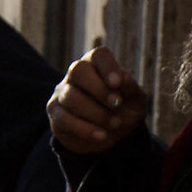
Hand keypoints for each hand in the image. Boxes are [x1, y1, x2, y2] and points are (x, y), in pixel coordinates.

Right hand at [48, 41, 148, 155]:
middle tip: (117, 104)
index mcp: (97, 65)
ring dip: (97, 113)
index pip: (98, 55)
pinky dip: (86, 129)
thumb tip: (124, 77)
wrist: (112, 136)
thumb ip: (131, 88)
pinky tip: (102, 135)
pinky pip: (64, 119)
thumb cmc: (124, 110)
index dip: (108, 67)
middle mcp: (75, 75)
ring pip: (71, 97)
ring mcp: (62, 93)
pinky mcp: (56, 113)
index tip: (118, 84)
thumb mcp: (135, 101)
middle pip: (78, 70)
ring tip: (115, 124)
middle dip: (99, 89)